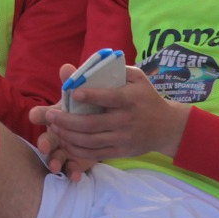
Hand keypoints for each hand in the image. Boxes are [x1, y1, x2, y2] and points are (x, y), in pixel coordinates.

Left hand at [28, 64, 188, 173]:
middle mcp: (126, 120)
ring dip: (68, 136)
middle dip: (67, 121)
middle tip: (50, 115)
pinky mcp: (120, 151)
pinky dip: (77, 150)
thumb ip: (118, 70)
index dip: (90, 95)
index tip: (72, 92)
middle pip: (92, 123)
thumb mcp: (139, 79)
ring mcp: (122, 138)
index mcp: (130, 99)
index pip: (109, 98)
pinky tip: (65, 143)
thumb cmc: (147, 98)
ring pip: (90, 141)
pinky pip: (94, 154)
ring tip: (54, 128)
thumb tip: (93, 63)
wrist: (168, 127)